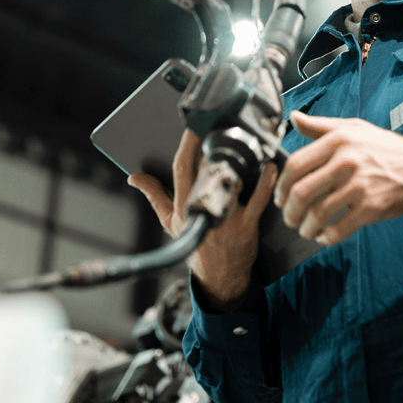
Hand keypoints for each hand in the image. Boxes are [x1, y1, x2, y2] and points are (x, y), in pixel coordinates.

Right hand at [129, 129, 276, 309]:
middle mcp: (203, 209)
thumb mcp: (170, 222)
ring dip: (241, 161)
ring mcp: (225, 218)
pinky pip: (258, 200)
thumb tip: (133, 177)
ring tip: (247, 141)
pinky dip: (265, 182)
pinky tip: (269, 167)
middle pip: (208, 169)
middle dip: (216, 146)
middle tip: (225, 123)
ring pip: (233, 181)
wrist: (219, 278)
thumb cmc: (195, 246)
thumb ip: (153, 196)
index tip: (194, 123)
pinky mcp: (246, 226)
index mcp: (183, 204)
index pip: (182, 167)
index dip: (188, 143)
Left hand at [273, 111, 402, 245]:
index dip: (281, 185)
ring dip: (305, 227)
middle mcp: (346, 162)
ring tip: (304, 229)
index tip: (279, 196)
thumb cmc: (386, 147)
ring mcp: (359, 186)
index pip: (295, 165)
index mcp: (337, 140)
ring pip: (317, 214)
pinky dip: (325, 237)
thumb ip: (319, 126)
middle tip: (288, 217)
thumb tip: (292, 118)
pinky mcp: (371, 208)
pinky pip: (338, 229)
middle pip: (301, 192)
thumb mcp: (353, 128)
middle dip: (289, 211)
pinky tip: (323, 236)